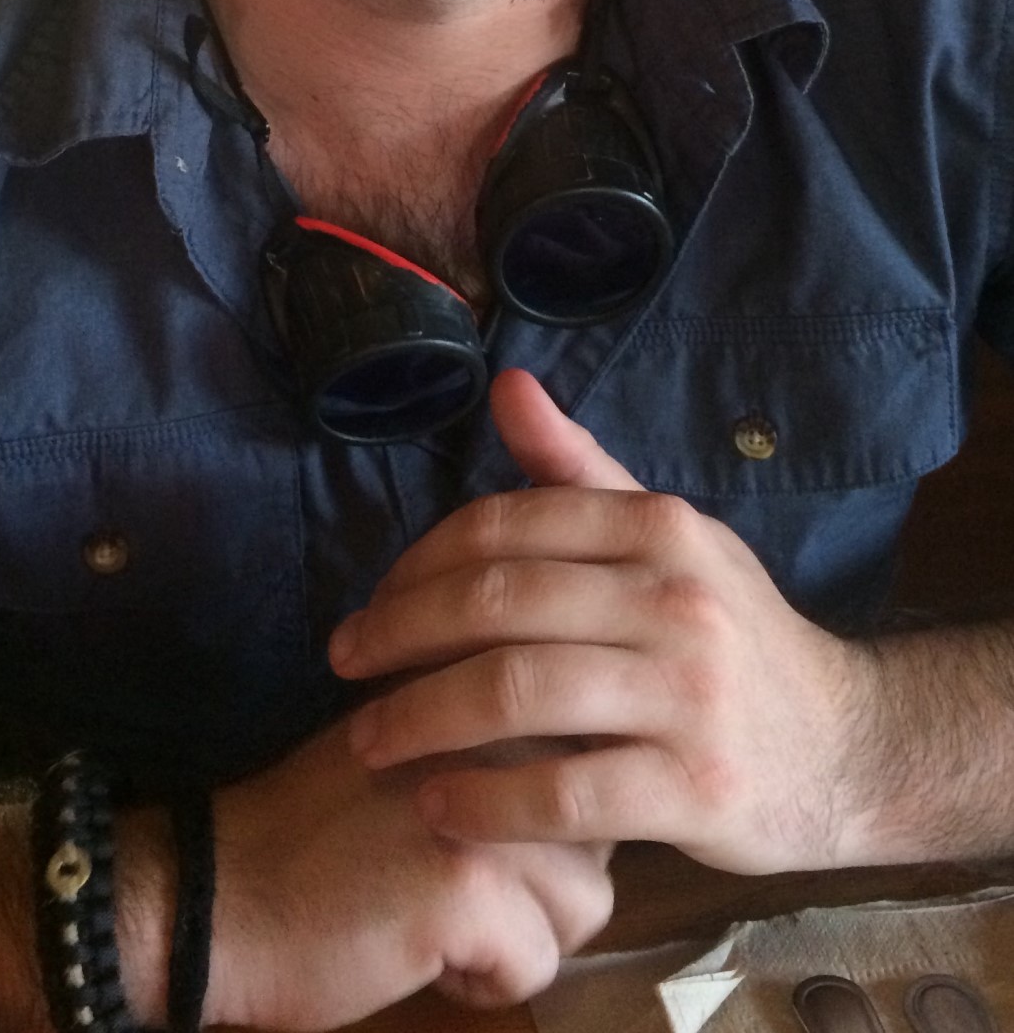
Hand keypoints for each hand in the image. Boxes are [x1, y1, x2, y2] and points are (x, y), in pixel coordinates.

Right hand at [206, 713, 614, 1029]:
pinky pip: (537, 964)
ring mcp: (487, 803)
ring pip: (586, 899)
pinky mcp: (469, 885)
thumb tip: (596, 769)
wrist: (217, 889)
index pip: (590, 754)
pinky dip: (484, 980)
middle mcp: (496, 727)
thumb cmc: (320, 828)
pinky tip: (419, 953)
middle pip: (600, 826)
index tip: (466, 828)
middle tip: (452, 879)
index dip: (546, 816)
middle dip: (546, 877)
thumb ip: (499, 735)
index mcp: (483, 683)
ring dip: (523, 930)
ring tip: (438, 916)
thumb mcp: (414, 742)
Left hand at [330, 370, 879, 878]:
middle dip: (399, 635)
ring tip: (367, 742)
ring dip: (421, 719)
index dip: (417, 564)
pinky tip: (437, 805)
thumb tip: (507, 383)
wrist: (845, 747)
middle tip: (343, 665)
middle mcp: (676, 599)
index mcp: (659, 527)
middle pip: (497, 605)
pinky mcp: (695, 790)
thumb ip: (579, 468)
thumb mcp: (668, 537)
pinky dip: (484, 801)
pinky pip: (563, 796)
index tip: (369, 605)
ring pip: (518, 695)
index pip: (504, 526)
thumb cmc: (730, 634)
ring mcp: (689, 696)